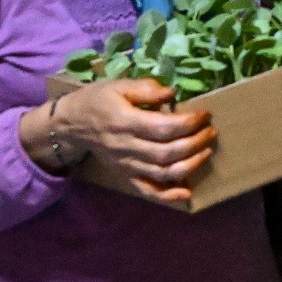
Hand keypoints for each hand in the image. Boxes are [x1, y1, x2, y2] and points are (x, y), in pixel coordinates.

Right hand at [29, 79, 214, 204]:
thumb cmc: (97, 100)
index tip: (205, 114)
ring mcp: (127, 165)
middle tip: (211, 131)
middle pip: (167, 152)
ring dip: (190, 165)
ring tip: (206, 151)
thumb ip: (145, 88)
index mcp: (126, 122)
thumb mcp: (118, 85)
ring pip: (162, 173)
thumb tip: (172, 92)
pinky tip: (186, 193)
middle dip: (195, 143)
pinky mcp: (126, 175)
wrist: (71, 125)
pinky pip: (147, 191)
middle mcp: (127, 147)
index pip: (163, 128)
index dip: (188, 123)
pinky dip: (168, 196)